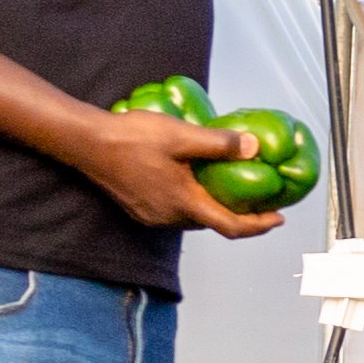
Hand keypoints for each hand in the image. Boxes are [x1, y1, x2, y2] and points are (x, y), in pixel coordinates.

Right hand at [89, 105, 284, 238]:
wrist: (85, 143)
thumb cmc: (131, 138)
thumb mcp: (182, 136)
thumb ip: (220, 145)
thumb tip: (255, 147)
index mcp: (183, 204)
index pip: (230, 226)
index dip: (258, 226)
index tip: (278, 219)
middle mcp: (168, 218)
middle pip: (212, 222)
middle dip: (239, 214)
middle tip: (259, 198)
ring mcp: (151, 216)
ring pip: (192, 217)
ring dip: (213, 206)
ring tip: (231, 187)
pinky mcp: (139, 209)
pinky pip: (175, 211)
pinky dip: (192, 202)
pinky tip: (195, 181)